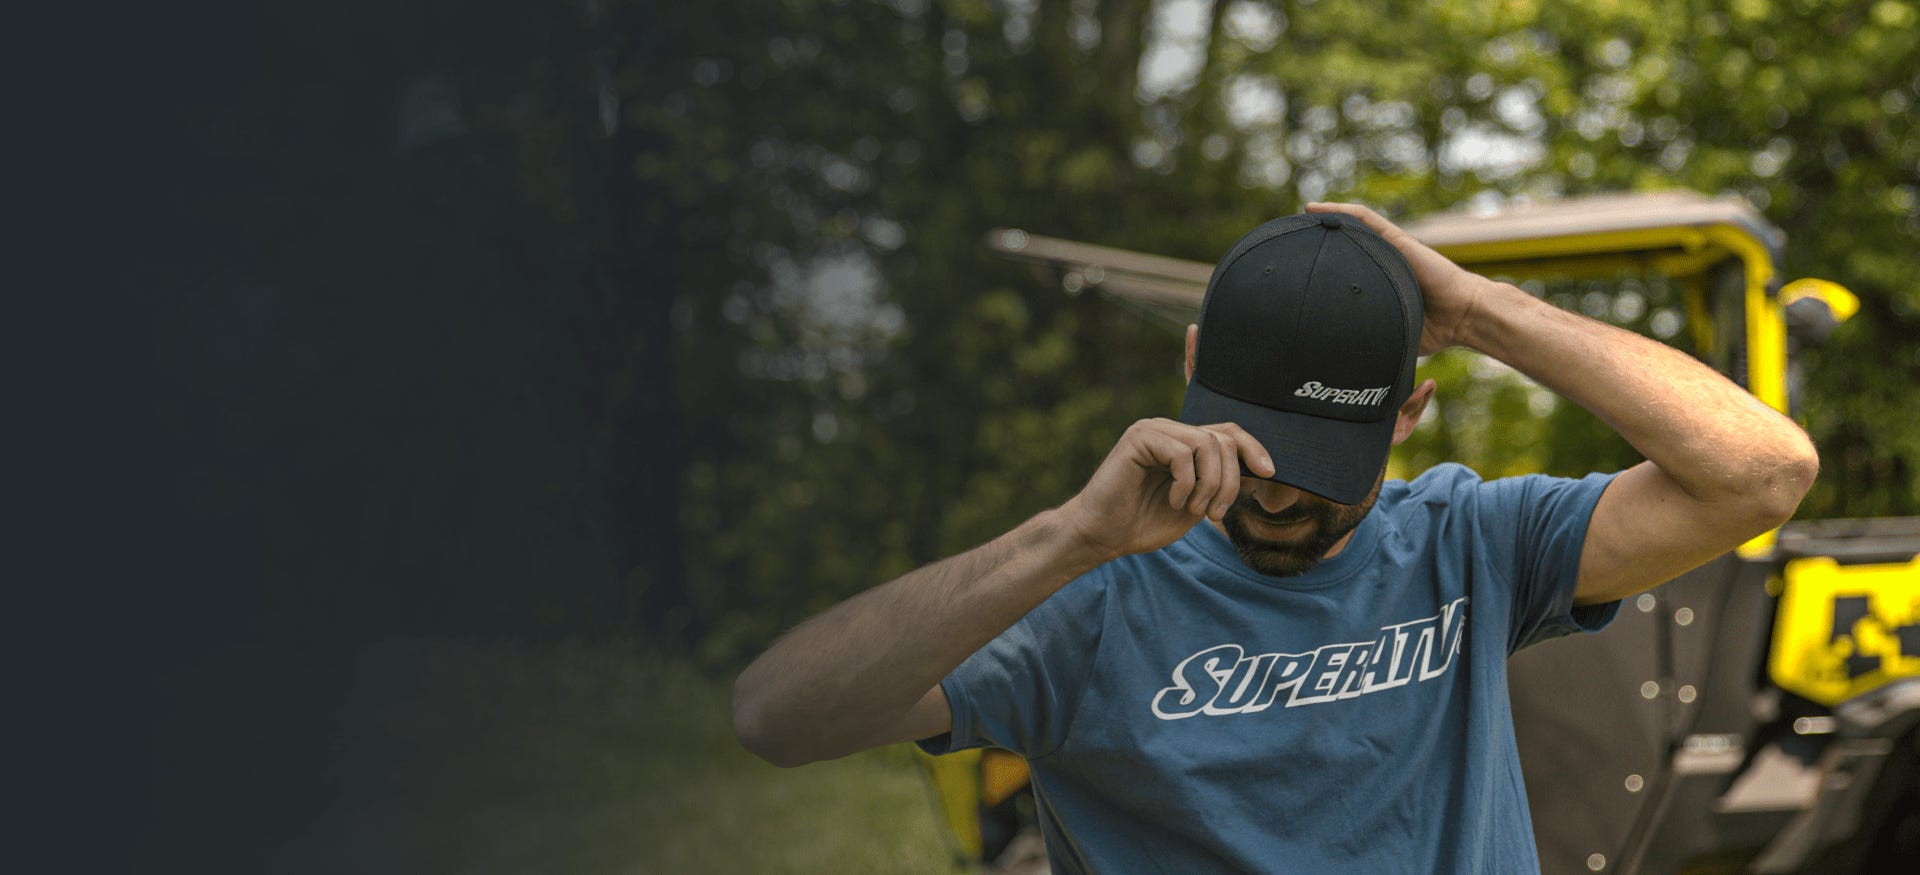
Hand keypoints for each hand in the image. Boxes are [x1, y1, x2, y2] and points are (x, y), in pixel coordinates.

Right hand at [1057, 419, 1274, 561]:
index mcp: (1183, 442)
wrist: (1103, 536)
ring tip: (1193, 510)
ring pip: (1207, 444)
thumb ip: (1219, 482)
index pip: (1228, 432)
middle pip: (1223, 440)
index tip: (1269, 473)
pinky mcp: (1139, 437)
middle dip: (1229, 482)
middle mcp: (1169, 429)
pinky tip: (1173, 501)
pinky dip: (1186, 484)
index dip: (1253, 448)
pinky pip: (1183, 453)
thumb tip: (1260, 469)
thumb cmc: (1144, 522)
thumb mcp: (1195, 503)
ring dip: (1209, 485)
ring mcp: (1153, 429)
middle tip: (1214, 514)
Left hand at [1306, 201, 1490, 354]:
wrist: (1464, 317)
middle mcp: (1381, 262)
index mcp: (1378, 283)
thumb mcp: (1390, 334)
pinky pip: (1364, 219)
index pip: (1342, 270)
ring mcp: (1389, 249)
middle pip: (1343, 245)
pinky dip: (1340, 212)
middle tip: (1285, 243)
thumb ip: (1368, 339)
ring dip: (1323, 220)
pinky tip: (1313, 209)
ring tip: (1296, 218)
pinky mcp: (1397, 239)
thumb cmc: (1434, 330)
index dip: (1318, 268)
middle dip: (1316, 242)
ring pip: (1350, 227)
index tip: (1291, 272)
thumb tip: (1340, 364)